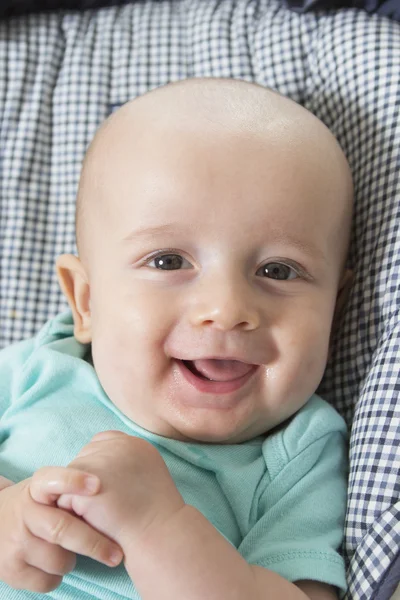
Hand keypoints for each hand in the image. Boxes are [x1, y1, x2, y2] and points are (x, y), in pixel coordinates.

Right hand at [0, 467, 122, 592]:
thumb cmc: (37, 506)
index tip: (97, 484)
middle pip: (62, 529)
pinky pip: (48, 581)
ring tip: (67, 549)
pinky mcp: (10, 570)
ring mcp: (15, 543)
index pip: (52, 480)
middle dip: (93, 543)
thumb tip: (114, 493)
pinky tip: (52, 563)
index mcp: (35, 488)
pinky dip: (57, 576)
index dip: (73, 481)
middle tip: (117, 554)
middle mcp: (23, 513)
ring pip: (59, 560)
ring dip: (72, 560)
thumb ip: (70, 491)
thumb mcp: (47, 490)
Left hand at [57, 431, 184, 553]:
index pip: (100, 443)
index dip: (100, 468)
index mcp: (134, 444)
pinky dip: (73, 514)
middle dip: (86, 483)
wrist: (158, 535)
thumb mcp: (147, 477)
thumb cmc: (152, 515)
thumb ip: (123, 463)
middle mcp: (118, 446)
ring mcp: (101, 461)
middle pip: (83, 459)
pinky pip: (64, 500)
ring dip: (78, 498)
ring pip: (70, 479)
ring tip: (103, 515)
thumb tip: (89, 467)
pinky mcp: (84, 483)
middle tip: (109, 505)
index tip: (111, 490)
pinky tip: (93, 523)